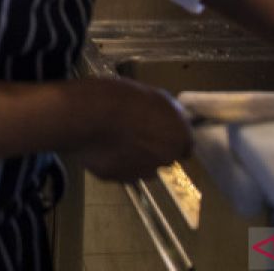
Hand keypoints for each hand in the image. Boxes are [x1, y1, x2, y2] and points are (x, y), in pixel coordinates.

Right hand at [73, 79, 193, 181]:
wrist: (88, 115)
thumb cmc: (119, 97)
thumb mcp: (152, 93)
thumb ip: (167, 112)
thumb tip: (167, 118)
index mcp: (179, 136)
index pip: (185, 146)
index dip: (171, 136)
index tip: (160, 129)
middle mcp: (165, 159)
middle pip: (163, 157)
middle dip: (153, 147)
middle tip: (133, 130)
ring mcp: (140, 172)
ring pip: (141, 167)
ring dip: (133, 156)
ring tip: (115, 137)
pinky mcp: (117, 179)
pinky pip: (119, 170)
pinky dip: (114, 161)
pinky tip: (103, 146)